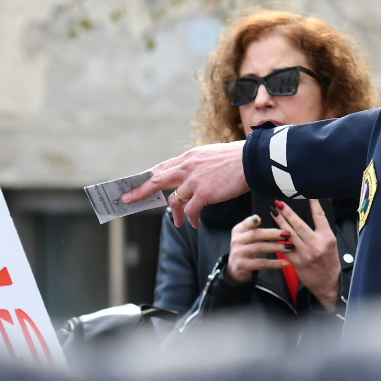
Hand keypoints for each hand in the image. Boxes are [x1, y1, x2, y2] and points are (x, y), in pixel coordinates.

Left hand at [121, 141, 248, 227]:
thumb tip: (192, 177)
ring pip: (173, 201)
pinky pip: (190, 211)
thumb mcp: (211, 156)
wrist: (253, 160)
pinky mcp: (204, 194)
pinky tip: (195, 224)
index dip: (148, 176)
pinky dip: (190, 220)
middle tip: (127, 200)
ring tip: (177, 224)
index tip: (138, 183)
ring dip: (173, 214)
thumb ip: (198, 165)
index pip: (162, 167)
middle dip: (139, 191)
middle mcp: (187, 167)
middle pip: (155, 181)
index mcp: (189, 157)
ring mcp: (194, 181)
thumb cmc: (237, 159)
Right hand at [226, 214, 292, 285]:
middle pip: (255, 235)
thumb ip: (257, 228)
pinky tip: (285, 262)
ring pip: (260, 248)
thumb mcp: (248, 237)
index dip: (252, 221)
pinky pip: (262, 263)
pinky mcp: (243, 265)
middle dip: (273, 234)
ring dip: (276, 247)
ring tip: (289, 247)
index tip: (260, 218)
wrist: (237, 268)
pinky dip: (275, 263)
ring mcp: (239, 253)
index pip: (246, 224)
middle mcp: (236, 240)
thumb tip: (276, 217)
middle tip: (287, 234)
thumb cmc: (247, 249)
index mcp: (238, 230)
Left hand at [272, 199, 340, 310]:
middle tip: (278, 203)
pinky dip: (278, 240)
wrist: (328, 283)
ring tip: (273, 213)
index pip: (319, 217)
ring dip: (280, 222)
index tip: (307, 195)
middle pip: (299, 224)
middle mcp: (316, 244)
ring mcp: (306, 253)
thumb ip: (320, 231)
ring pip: (289, 235)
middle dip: (287, 212)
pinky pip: (284, 249)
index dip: (314, 204)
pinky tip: (271, 232)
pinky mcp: (297, 262)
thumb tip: (310, 216)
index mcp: (327, 238)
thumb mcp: (330, 244)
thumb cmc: (329, 262)